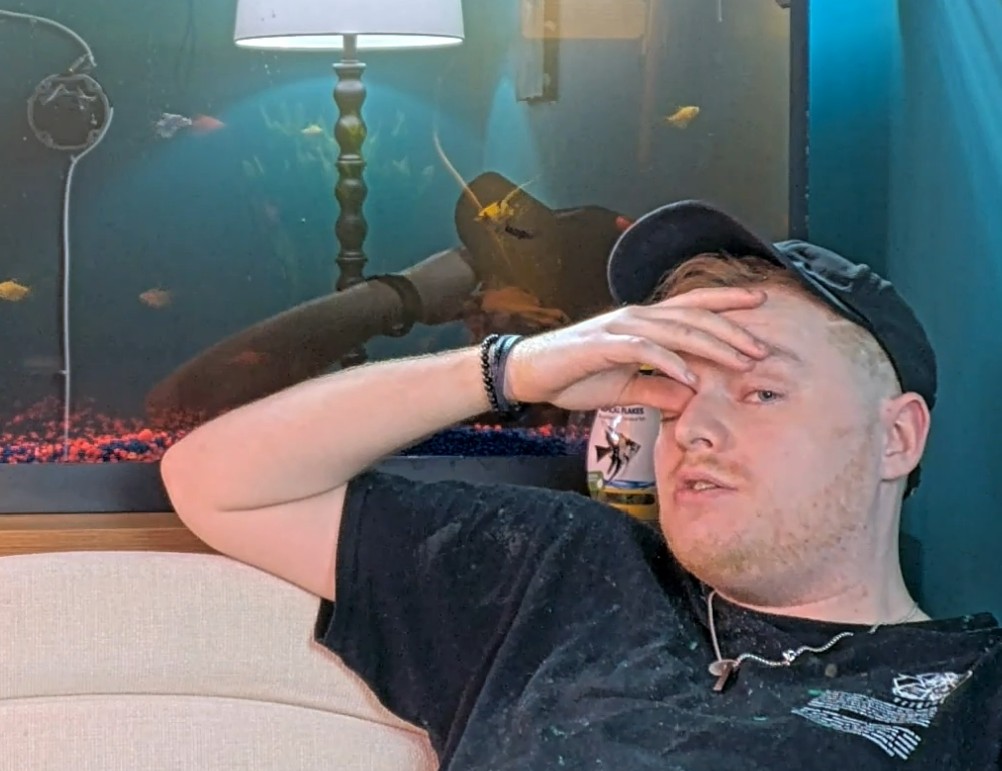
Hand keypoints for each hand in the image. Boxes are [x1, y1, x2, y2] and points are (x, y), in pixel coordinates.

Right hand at [504, 287, 770, 412]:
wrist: (529, 374)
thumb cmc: (574, 377)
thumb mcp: (625, 387)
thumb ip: (658, 388)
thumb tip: (691, 398)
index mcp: (644, 323)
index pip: (693, 306)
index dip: (727, 302)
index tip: (760, 304)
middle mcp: (637, 317)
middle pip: (694, 316)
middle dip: (732, 331)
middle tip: (762, 348)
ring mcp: (620, 327)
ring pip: (676, 330)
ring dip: (711, 345)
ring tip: (739, 360)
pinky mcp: (603, 345)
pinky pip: (644, 350)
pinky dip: (670, 362)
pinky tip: (690, 376)